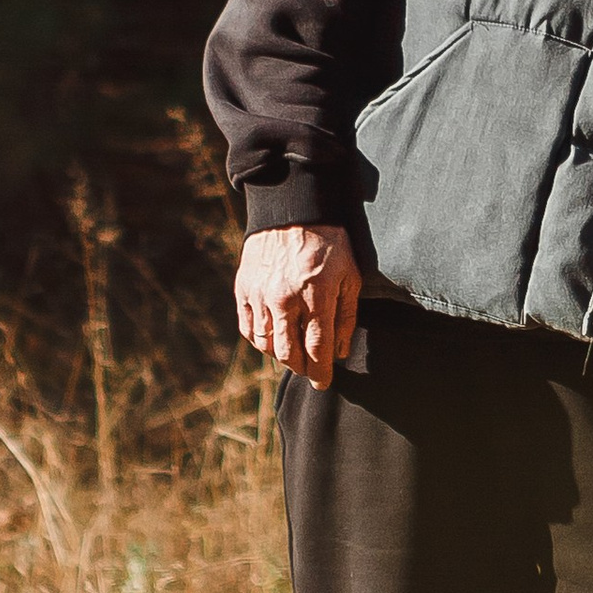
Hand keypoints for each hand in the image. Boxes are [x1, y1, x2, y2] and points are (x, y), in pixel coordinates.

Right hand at [234, 223, 361, 389]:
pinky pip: (248, 328)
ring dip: (281, 356)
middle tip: (309, 371)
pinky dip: (261, 340)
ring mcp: (260, 294)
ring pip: (266, 344)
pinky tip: (273, 339)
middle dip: (301, 368)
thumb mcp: (349, 276)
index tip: (324, 383)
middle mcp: (284, 298)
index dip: (321, 372)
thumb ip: (346, 317)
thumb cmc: (329, 244)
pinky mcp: (243, 288)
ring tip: (294, 354)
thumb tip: (339, 353)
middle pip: (288, 353)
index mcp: (315, 295)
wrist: (292, 210)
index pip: (316, 348)